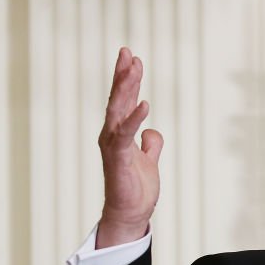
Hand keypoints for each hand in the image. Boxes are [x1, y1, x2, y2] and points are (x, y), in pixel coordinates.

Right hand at [96, 47, 163, 247]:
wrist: (131, 212)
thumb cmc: (136, 187)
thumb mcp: (149, 160)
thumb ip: (150, 144)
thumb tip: (152, 132)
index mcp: (119, 133)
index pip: (123, 101)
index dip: (128, 79)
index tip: (133, 58)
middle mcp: (112, 135)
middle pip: (118, 99)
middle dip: (123, 75)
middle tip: (127, 51)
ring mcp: (113, 145)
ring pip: (118, 110)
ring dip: (126, 88)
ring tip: (132, 67)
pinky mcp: (119, 158)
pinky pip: (126, 134)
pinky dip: (135, 119)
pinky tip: (145, 103)